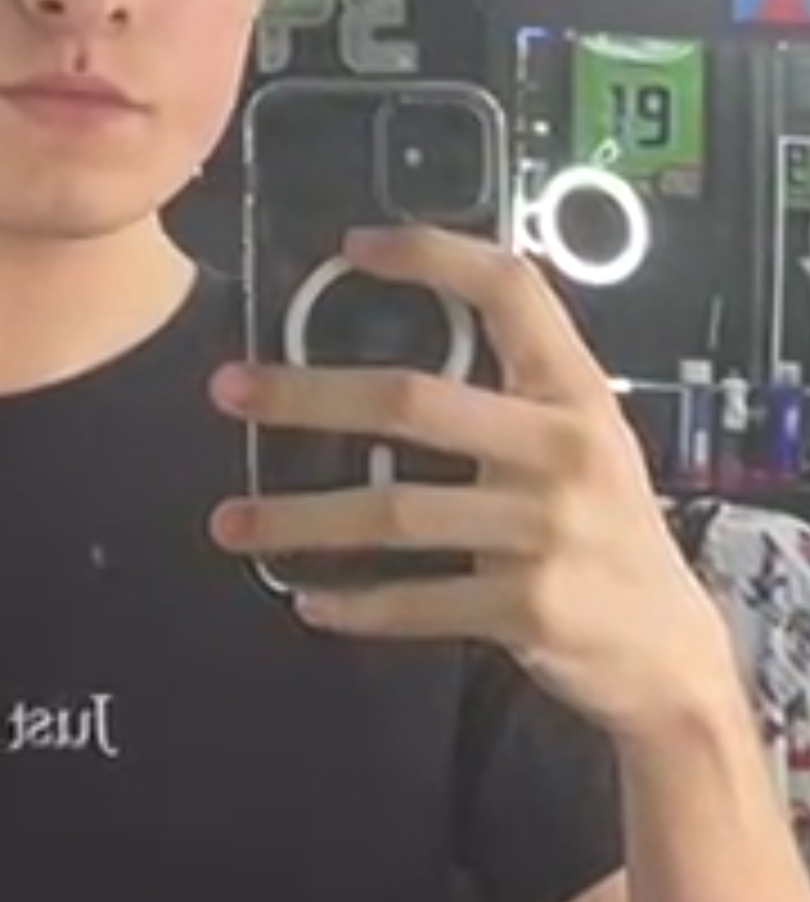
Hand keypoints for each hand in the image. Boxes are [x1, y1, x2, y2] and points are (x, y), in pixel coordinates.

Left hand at [209, 226, 731, 742]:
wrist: (670, 654)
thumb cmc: (610, 532)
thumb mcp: (588, 441)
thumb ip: (514, 397)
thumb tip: (391, 367)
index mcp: (575, 393)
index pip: (509, 290)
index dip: (431, 256)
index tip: (352, 247)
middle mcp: (561, 450)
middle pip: (411, 402)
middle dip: (308, 396)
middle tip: (231, 391)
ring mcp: (544, 530)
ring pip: (394, 513)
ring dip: (301, 520)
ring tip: (234, 522)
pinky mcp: (527, 606)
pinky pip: (417, 602)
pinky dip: (355, 605)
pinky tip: (307, 599)